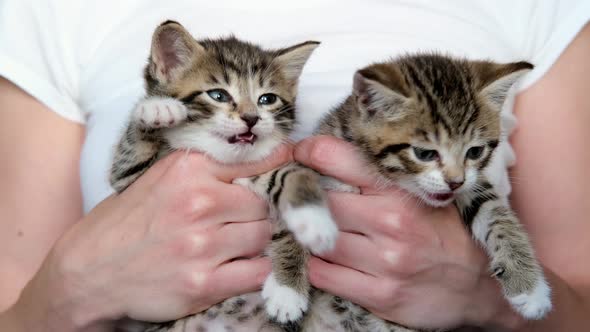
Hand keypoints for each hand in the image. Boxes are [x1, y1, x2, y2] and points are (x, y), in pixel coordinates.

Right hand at [9, 146, 291, 331]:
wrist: (88, 271)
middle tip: (245, 220)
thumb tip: (264, 158)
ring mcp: (201, 245)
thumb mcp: (161, 179)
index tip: (291, 169)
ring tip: (235, 244)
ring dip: (258, 241)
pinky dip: (257, 269)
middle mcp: (197, 203)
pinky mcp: (203, 283)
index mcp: (188, 170)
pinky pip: (258, 271)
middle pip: (265, 203)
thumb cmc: (128, 222)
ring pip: (265, 235)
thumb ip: (209, 168)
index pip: (256, 161)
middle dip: (261, 212)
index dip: (277, 168)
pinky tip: (241, 266)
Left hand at [295, 136, 514, 329]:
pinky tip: (322, 258)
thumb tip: (332, 157)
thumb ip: (384, 179)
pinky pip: (323, 275)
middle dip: (304, 198)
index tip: (298, 154)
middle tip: (296, 197)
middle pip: (320, 201)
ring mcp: (385, 262)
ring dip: (305, 234)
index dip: (308, 152)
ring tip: (308, 229)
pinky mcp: (380, 295)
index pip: (338, 158)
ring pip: (315, 239)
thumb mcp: (425, 195)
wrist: (482, 289)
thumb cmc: (447, 234)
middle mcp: (392, 223)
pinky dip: (314, 265)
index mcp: (402, 191)